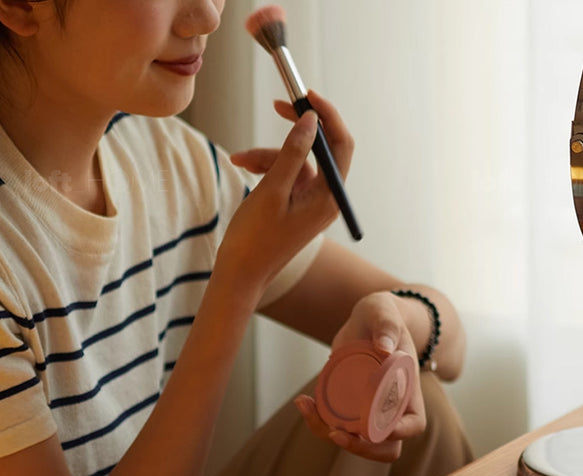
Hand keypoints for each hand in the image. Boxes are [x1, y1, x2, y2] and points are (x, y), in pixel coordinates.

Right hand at [219, 90, 354, 294]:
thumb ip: (293, 152)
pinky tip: (242, 166)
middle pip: (321, 149)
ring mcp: (311, 201)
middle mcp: (326, 199)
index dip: (328, 116)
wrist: (242, 272)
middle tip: (278, 104)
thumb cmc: (256, 238)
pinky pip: (286, 173)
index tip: (307, 95)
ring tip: (240, 160)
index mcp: (329, 198)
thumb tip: (311, 120)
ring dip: (267, 154)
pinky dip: (265, 167)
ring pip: (295, 160)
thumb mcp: (273, 189)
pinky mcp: (296, 203)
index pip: (342, 146)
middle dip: (296, 129)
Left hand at [295, 292, 427, 462]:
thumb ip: (387, 324)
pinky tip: (303, 400)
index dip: (396, 432)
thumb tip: (384, 348)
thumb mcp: (384, 312)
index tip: (372, 425)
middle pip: (385, 448)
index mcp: (409, 393)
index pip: (412, 425)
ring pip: (356, 442)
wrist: (367, 321)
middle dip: (360, 448)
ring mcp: (370, 413)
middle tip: (335, 432)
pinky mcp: (350, 409)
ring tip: (305, 404)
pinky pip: (335, 426)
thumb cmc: (382, 316)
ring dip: (328, 432)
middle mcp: (392, 410)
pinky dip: (317, 420)